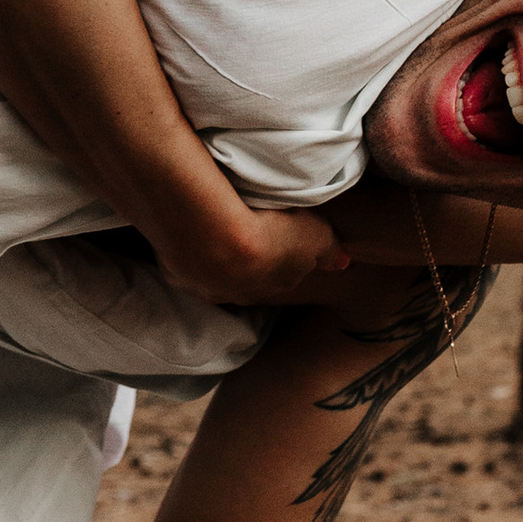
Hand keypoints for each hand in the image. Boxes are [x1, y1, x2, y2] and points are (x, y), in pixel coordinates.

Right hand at [146, 198, 349, 309]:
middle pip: (251, 277)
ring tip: (217, 228)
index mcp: (276, 283)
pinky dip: (190, 249)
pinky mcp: (177, 275)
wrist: (213, 235)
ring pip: (218, 273)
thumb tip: (345, 262)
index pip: (284, 273)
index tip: (281, 234)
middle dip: (253, 260)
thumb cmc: (267, 230)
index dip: (285, 254)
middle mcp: (243, 294)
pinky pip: (187, 263)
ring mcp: (208, 288)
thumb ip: (328, 248)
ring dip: (220, 256)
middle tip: (250, 230)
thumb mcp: (313, 232)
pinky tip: (190, 231)